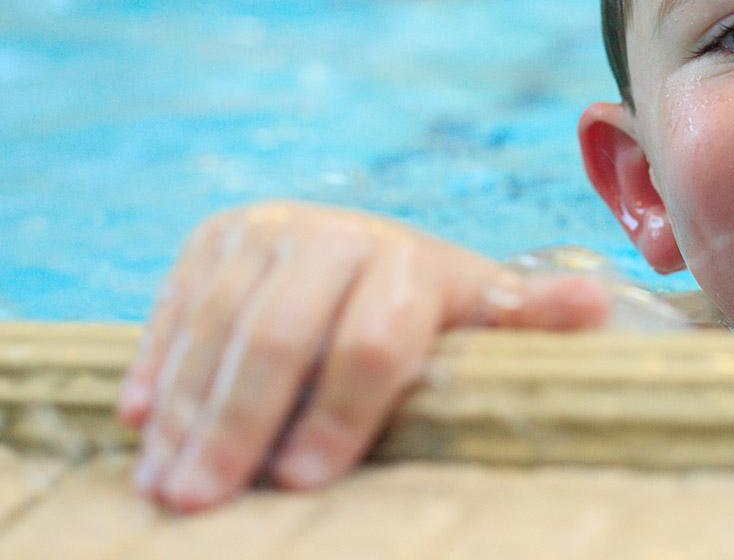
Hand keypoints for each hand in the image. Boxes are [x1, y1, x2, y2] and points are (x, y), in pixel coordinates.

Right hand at [116, 200, 610, 511]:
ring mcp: (265, 231)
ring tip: (163, 488)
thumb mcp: (482, 317)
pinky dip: (153, 365)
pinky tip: (137, 425)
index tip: (305, 481)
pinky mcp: (213, 237)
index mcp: (405, 261)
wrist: (371, 255)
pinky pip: (173, 304)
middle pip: (278, 338)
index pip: (371, 342)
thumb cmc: (432, 313)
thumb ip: (527, 319)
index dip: (338, 413)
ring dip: (182, 411)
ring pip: (216, 326)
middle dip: (238, 425)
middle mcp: (330, 234)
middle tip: (202, 503)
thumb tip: (596, 303)